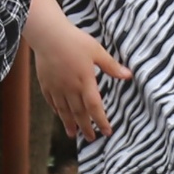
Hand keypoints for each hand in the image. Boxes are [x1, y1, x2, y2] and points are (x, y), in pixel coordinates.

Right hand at [28, 3, 132, 139]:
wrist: (48, 35)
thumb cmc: (74, 40)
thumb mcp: (96, 51)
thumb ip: (111, 66)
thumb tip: (128, 75)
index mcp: (85, 81)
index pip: (94, 107)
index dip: (101, 121)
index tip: (107, 131)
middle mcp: (70, 88)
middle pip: (79, 113)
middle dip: (86, 128)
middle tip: (91, 139)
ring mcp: (56, 87)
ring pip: (64, 111)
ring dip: (70, 124)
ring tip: (73, 134)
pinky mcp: (46, 84)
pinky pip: (52, 102)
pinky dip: (57, 111)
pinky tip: (61, 116)